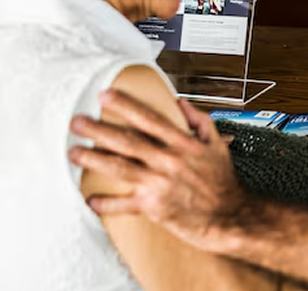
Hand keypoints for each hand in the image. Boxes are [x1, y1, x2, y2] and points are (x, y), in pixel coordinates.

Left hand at [68, 89, 244, 249]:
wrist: (229, 216)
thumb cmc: (222, 181)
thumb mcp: (217, 145)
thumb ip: (200, 120)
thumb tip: (180, 104)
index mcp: (184, 144)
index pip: (150, 119)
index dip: (126, 106)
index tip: (106, 96)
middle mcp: (169, 161)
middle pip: (128, 142)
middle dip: (99, 130)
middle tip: (77, 122)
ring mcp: (159, 184)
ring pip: (120, 168)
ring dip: (93, 159)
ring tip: (74, 152)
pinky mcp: (154, 206)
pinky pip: (123, 204)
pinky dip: (106, 203)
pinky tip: (90, 199)